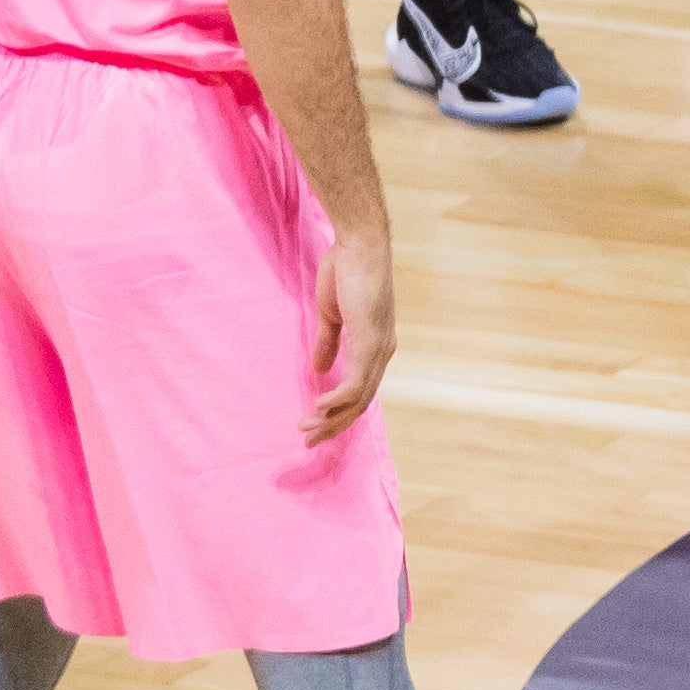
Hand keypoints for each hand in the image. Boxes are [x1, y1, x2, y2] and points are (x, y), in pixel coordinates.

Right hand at [299, 211, 395, 444]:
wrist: (358, 246)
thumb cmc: (345, 274)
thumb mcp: (332, 316)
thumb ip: (328, 344)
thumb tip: (319, 372)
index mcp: (374, 345)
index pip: (360, 390)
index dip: (338, 412)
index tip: (313, 428)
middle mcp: (382, 351)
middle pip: (361, 402)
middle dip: (334, 425)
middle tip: (308, 442)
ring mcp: (379, 347)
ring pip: (360, 398)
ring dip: (332, 418)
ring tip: (307, 429)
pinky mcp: (371, 340)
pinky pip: (357, 381)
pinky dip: (338, 399)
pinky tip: (319, 407)